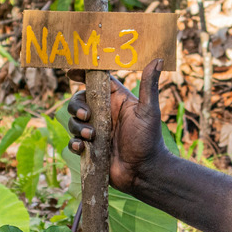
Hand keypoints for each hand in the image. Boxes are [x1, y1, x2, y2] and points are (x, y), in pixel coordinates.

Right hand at [65, 59, 165, 193]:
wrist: (144, 172)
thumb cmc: (149, 140)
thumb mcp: (148, 110)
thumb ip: (149, 85)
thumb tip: (159, 59)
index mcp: (116, 101)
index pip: (97, 82)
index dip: (84, 75)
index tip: (72, 72)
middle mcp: (104, 114)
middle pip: (79, 101)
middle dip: (76, 106)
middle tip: (86, 115)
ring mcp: (96, 132)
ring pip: (74, 121)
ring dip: (78, 127)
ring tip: (92, 137)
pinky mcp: (90, 149)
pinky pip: (73, 142)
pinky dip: (74, 143)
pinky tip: (83, 147)